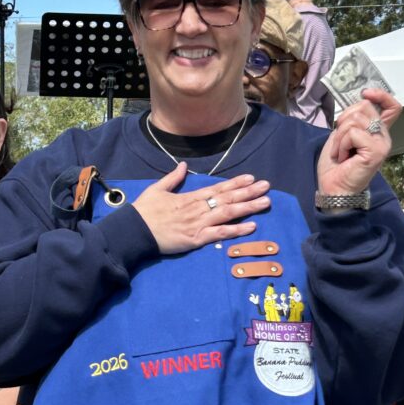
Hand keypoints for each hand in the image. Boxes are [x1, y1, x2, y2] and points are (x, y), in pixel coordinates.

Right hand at [132, 163, 270, 254]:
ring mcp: (199, 223)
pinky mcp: (196, 239)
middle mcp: (198, 208)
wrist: (135, 230)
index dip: (236, 183)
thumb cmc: (144, 211)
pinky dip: (236, 230)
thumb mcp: (157, 189)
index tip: (251, 178)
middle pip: (228, 198)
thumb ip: (172, 178)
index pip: (218, 188)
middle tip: (267, 187)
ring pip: (229, 213)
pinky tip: (251, 226)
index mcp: (190, 197)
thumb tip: (182, 165)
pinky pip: (220, 234)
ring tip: (266, 203)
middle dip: (249, 192)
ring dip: (249, 208)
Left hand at [317, 90, 401, 196]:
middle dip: (344, 120)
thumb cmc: (336, 167)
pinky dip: (341, 144)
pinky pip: (353, 133)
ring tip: (341, 151)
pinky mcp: (376, 151)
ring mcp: (382, 144)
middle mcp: (383, 137)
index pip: (392, 107)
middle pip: (364, 106)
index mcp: (377, 132)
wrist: (333, 189)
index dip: (381, 95)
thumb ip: (352, 120)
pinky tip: (342, 157)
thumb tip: (355, 104)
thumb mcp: (341, 136)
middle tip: (340, 140)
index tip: (366, 93)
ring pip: (356, 119)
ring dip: (340, 136)